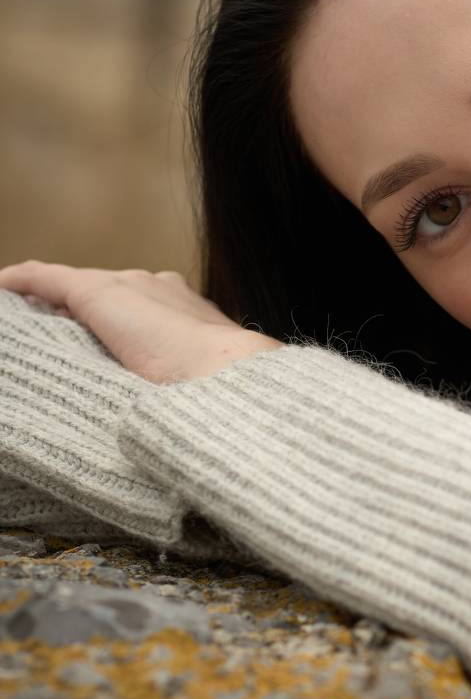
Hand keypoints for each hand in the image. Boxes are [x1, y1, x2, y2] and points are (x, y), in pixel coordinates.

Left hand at [0, 260, 282, 384]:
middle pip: (111, 293)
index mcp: (189, 310)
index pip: (146, 308)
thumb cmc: (215, 394)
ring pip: (78, 288)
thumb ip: (178, 383)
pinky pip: (47, 279)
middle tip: (64, 337)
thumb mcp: (197, 386)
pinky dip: (23, 281)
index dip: (123, 323)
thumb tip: (164, 419)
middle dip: (87, 312)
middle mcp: (159, 288)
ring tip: (29, 319)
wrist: (221, 374)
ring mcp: (128, 286)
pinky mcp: (96, 291)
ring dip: (54, 301)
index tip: (109, 343)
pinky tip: (4, 287)